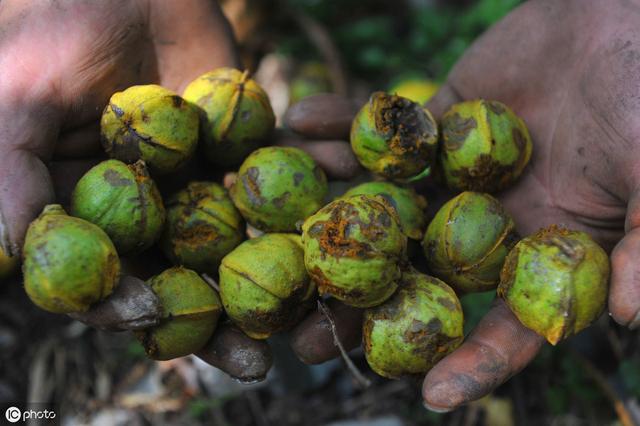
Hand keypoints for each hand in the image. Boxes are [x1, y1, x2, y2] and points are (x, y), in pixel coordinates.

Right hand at [0, 1, 365, 381]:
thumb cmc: (57, 31)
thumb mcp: (19, 100)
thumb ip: (10, 176)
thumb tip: (11, 260)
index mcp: (97, 215)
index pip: (112, 278)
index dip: (127, 303)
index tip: (147, 316)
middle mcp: (154, 213)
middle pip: (188, 279)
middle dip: (220, 322)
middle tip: (256, 362)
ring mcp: (205, 186)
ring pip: (242, 246)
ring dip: (275, 284)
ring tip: (309, 320)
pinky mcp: (249, 153)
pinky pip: (283, 184)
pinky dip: (314, 201)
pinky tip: (338, 227)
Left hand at [289, 0, 639, 410]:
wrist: (620, 15)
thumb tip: (625, 314)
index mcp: (542, 247)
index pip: (508, 320)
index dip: (475, 359)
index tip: (429, 394)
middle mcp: (491, 219)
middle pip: (419, 274)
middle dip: (362, 305)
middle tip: (299, 338)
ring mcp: (458, 171)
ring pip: (387, 203)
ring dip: (331, 211)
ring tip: (267, 229)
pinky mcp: (439, 120)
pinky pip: (384, 130)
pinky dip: (343, 124)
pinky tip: (296, 123)